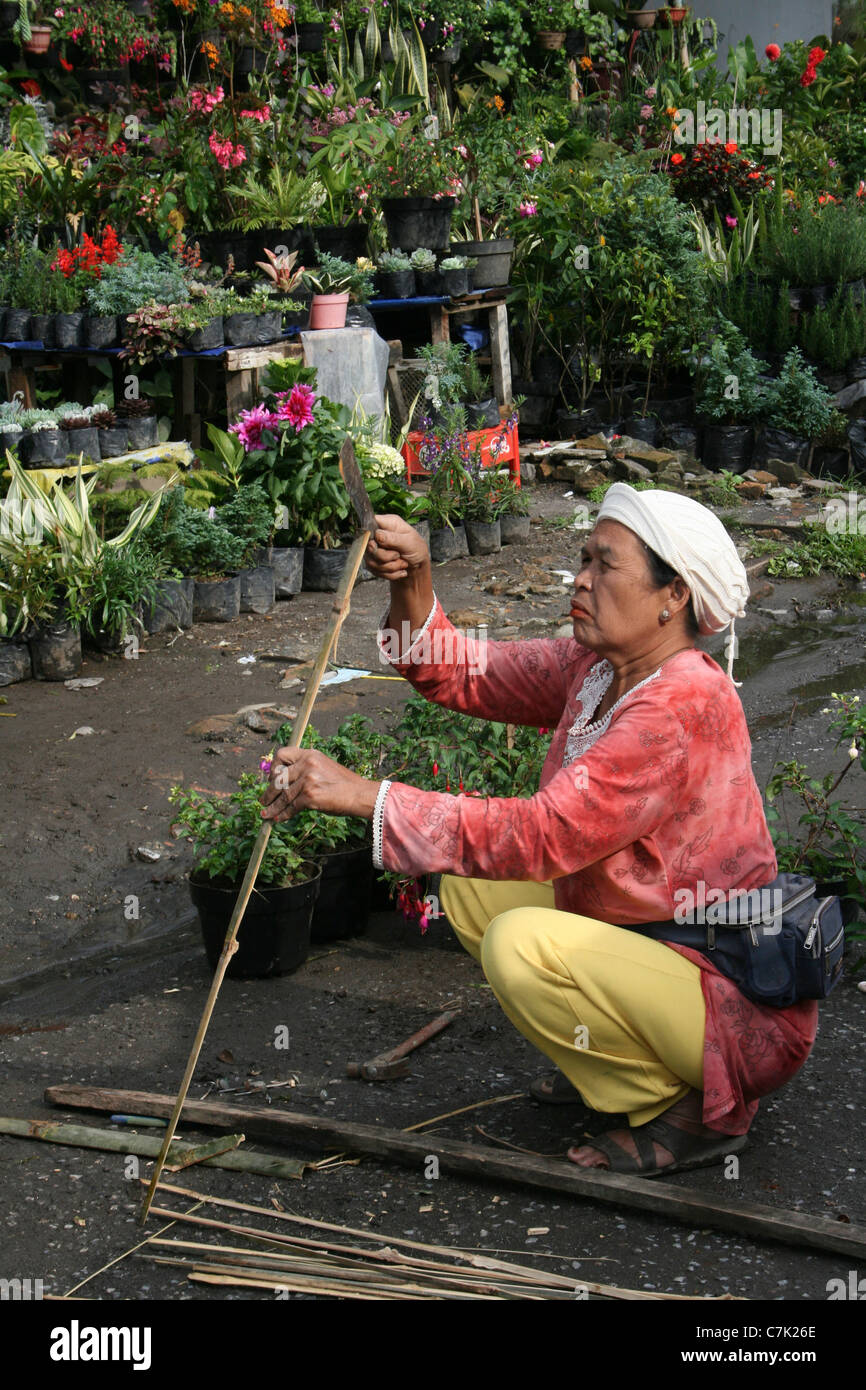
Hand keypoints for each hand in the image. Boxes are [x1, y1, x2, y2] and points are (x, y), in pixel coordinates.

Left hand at [261, 747, 379, 823]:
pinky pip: (290, 807)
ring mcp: (308, 780)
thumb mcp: (323, 766)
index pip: (282, 754)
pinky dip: (283, 814)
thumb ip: (305, 768)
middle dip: (269, 790)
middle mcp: (307, 764)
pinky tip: (278, 818)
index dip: (273, 767)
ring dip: (272, 806)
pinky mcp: (310, 796)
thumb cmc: (343, 783)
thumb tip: (284, 781)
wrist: (360, 794)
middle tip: (264, 799)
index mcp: (310, 754)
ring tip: (266, 813)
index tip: (272, 778)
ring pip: (282, 795)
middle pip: (278, 776)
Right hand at [364, 514, 428, 581]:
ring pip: (372, 562)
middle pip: (369, 546)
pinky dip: (390, 574)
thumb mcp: (410, 542)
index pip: (370, 521)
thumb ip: (394, 538)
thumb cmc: (417, 550)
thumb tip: (377, 535)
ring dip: (391, 567)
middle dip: (386, 557)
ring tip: (402, 563)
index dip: (372, 532)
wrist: (417, 566)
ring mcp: (373, 549)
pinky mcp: (372, 561)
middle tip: (399, 555)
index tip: (382, 542)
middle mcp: (377, 535)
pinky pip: (375, 571)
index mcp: (387, 523)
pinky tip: (398, 569)